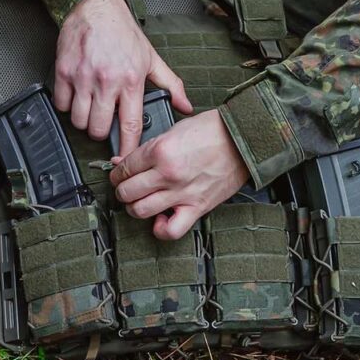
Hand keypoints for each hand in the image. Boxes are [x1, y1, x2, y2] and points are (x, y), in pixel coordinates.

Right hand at [52, 0, 191, 152]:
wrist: (96, 6)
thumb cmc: (122, 32)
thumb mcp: (151, 57)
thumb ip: (170, 84)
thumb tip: (185, 106)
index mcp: (131, 80)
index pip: (131, 126)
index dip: (128, 149)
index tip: (125, 160)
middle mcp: (106, 81)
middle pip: (99, 129)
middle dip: (102, 132)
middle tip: (104, 121)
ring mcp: (83, 77)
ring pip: (78, 121)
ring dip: (84, 121)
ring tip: (90, 109)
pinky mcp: (64, 71)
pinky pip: (61, 105)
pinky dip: (66, 106)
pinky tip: (75, 97)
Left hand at [109, 110, 247, 239]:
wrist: (242, 139)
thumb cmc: (212, 131)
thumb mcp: (174, 129)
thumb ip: (148, 148)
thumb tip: (124, 161)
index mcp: (160, 150)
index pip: (124, 168)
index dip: (116, 172)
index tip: (118, 174)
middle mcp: (168, 174)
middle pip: (127, 191)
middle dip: (121, 190)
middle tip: (125, 187)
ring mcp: (182, 193)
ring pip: (141, 211)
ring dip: (135, 208)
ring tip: (139, 202)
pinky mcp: (197, 207)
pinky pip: (171, 230)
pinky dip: (160, 229)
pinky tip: (159, 219)